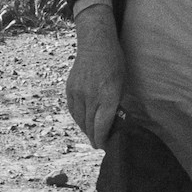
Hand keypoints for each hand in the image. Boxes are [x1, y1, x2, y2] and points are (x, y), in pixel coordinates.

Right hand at [66, 3, 123, 147]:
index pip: (102, 125)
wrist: (95, 44)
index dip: (102, 139)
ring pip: (80, 120)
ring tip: (92, 135)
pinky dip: (78, 118)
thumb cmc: (114, 63)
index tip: (104, 147)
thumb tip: (113, 122)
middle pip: (90, 125)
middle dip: (95, 137)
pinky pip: (73, 110)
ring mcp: (78, 92)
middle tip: (99, 144)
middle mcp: (91, 95)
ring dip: (86, 130)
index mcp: (108, 95)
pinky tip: (83, 122)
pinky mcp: (70, 89)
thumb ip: (116, 104)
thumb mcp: (121, 84)